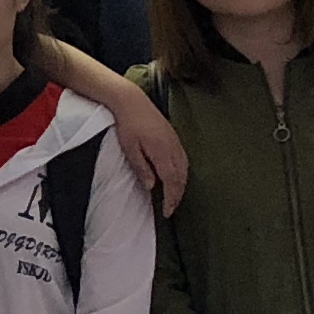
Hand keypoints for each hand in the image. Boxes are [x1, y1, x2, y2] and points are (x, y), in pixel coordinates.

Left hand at [111, 90, 188, 216]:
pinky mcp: (174, 137)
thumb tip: (153, 187)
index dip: (171, 199)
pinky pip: (184, 159)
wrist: (132, 101)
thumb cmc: (128, 125)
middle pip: (181, 177)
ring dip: (181, 185)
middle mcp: (173, 148)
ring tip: (174, 196)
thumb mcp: (130, 149)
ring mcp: (175, 141)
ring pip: (185, 168)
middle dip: (178, 195)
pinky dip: (182, 173)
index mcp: (162, 152)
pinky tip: (176, 177)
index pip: (171, 181)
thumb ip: (142, 168)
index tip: (167, 212)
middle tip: (170, 208)